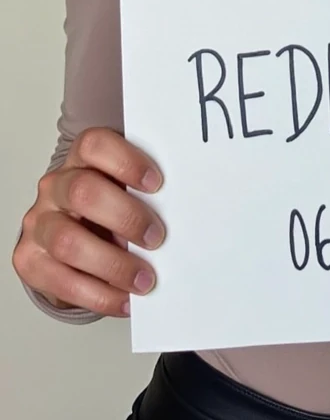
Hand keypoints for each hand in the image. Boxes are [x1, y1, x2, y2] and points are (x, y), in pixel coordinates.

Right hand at [12, 127, 164, 316]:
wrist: (67, 239)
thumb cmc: (105, 209)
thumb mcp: (122, 190)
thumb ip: (143, 192)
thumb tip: (183, 211)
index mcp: (81, 159)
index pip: (95, 144)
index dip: (126, 161)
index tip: (157, 183)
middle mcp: (56, 186)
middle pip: (82, 192)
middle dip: (125, 217)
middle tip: (156, 238)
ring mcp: (40, 223)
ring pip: (68, 241)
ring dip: (113, 264)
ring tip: (144, 279)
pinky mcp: (30, 261)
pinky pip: (63, 282)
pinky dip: (99, 295)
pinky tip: (124, 299)